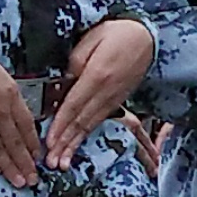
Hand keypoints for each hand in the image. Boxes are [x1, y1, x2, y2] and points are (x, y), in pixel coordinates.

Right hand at [0, 41, 43, 189]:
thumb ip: (6, 89)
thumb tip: (12, 101)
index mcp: (10, 95)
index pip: (27, 124)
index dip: (33, 142)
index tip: (37, 155)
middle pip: (16, 143)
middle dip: (25, 163)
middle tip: (33, 179)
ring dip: (9, 168)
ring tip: (18, 181)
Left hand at [41, 15, 152, 170]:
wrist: (147, 37)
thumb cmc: (116, 33)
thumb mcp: (91, 39)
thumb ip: (75, 62)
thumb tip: (64, 85)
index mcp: (97, 75)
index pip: (73, 105)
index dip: (60, 126)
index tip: (49, 143)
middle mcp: (106, 91)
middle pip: (81, 121)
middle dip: (65, 144)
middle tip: (52, 163)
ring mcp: (114, 99)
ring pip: (91, 125)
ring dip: (75, 145)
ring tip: (63, 162)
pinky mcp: (119, 101)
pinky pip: (100, 121)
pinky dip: (87, 135)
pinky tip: (78, 146)